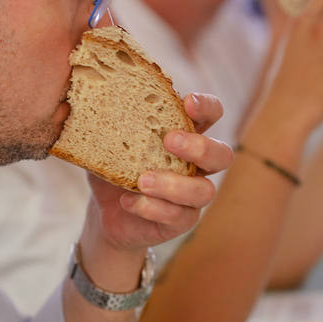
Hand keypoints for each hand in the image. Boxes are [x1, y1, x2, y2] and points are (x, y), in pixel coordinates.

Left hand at [85, 92, 232, 253]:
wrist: (105, 211)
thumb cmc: (115, 167)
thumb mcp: (112, 141)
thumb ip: (116, 121)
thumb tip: (100, 100)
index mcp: (186, 136)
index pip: (212, 115)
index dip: (207, 107)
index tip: (188, 103)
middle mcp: (196, 166)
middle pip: (222, 155)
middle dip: (200, 146)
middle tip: (169, 140)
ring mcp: (191, 196)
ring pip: (203, 191)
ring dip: (173, 184)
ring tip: (142, 180)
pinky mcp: (180, 222)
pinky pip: (177, 217)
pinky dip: (151, 208)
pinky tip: (127, 201)